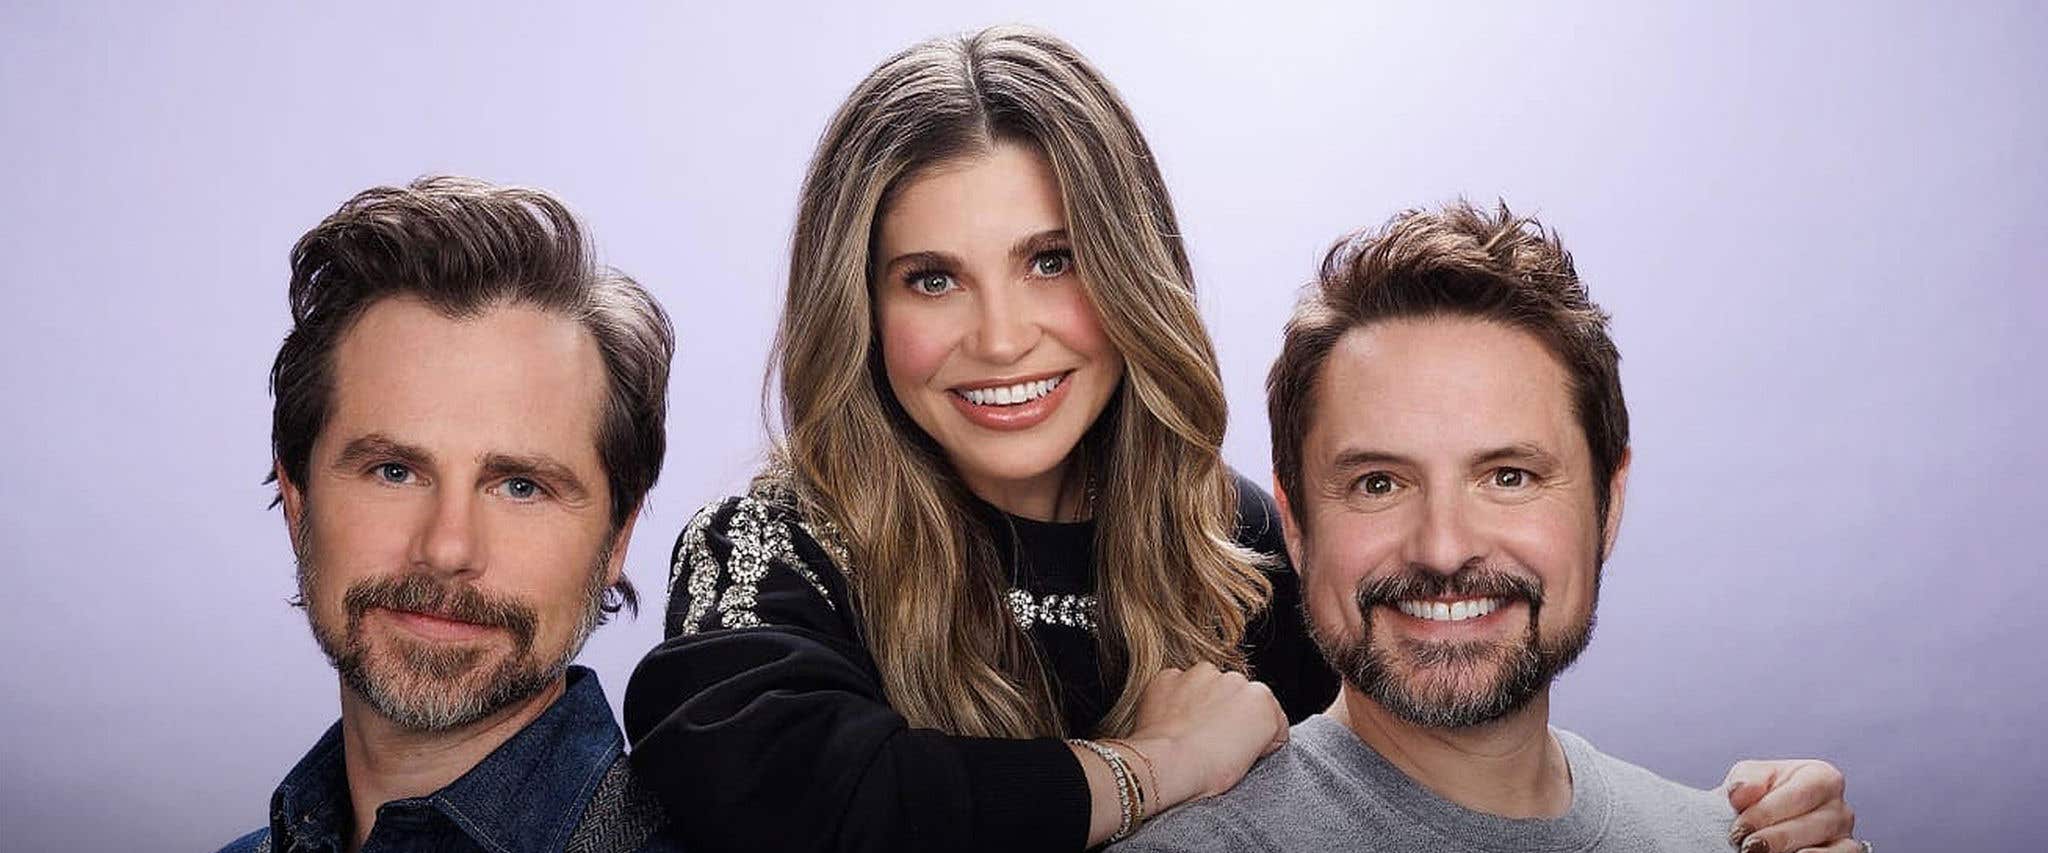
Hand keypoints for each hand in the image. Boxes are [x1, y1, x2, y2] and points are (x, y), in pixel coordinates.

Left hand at [1122, 663, 1289, 807]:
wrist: (1166, 766)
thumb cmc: (1205, 771)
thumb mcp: (1249, 765)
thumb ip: (1255, 739)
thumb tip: (1242, 738)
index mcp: (1261, 701)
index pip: (1268, 715)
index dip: (1256, 736)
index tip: (1242, 748)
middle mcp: (1234, 679)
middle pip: (1236, 696)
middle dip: (1228, 713)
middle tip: (1214, 743)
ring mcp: (1200, 675)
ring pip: (1205, 686)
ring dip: (1201, 702)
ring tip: (1189, 735)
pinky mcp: (1170, 676)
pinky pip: (1175, 686)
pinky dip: (1172, 701)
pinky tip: (1170, 725)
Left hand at [1722, 759, 1857, 852]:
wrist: (1760, 818)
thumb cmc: (1760, 794)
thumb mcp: (1749, 777)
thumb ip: (1746, 780)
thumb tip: (1740, 793)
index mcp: (1821, 776)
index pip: (1801, 793)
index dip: (1769, 812)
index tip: (1741, 827)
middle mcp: (1838, 805)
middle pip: (1814, 824)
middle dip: (1777, 837)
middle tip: (1749, 845)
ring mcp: (1844, 833)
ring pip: (1830, 848)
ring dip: (1792, 852)